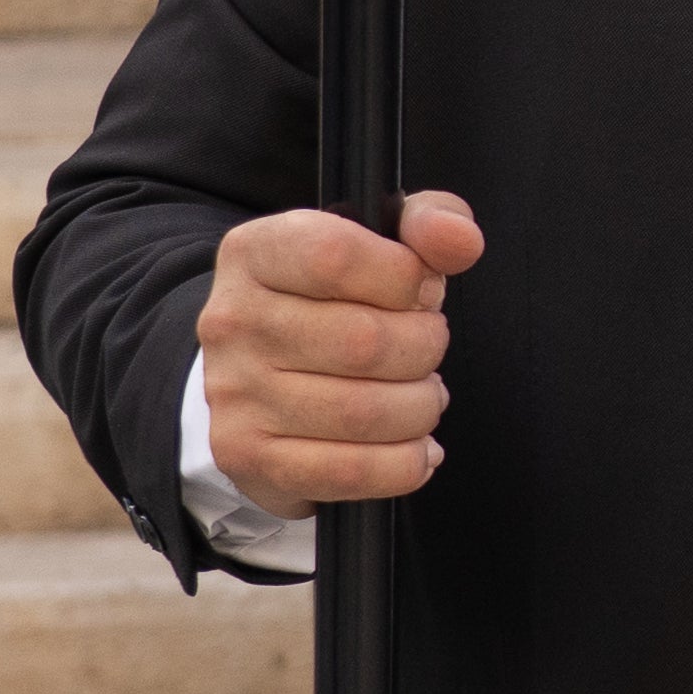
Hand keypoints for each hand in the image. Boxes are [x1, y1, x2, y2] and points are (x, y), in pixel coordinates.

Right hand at [194, 191, 482, 516]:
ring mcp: (234, 393)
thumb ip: (428, 222)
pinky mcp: (249, 456)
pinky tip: (413, 446)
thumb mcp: (378, 241)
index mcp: (256, 252)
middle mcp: (232, 320)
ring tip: (422, 395)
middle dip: (424, 348)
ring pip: (365, 412)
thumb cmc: (333, 300)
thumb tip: (459, 241)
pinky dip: (404, 463)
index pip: (336, 255)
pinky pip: (352, 471)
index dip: (403, 277)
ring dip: (420, 407)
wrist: (260, 372)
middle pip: (364, 341)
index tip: (421, 290)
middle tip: (427, 349)